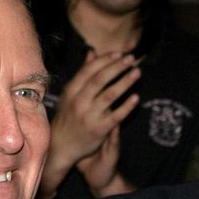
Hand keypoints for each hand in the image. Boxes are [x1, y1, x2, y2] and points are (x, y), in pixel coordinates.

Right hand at [39, 50, 140, 198]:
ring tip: (136, 73)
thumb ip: (83, 73)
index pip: (88, 70)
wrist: (61, 146)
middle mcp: (79, 101)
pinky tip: (136, 98)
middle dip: (116, 67)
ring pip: (109, 95)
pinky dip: (127, 106)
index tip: (119, 53)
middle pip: (100, 80)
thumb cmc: (68, 116)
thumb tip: (92, 52)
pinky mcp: (99, 129)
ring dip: (124, 82)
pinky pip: (116, 116)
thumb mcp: (71, 94)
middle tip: (131, 59)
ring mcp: (89, 116)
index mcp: (71, 91)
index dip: (105, 60)